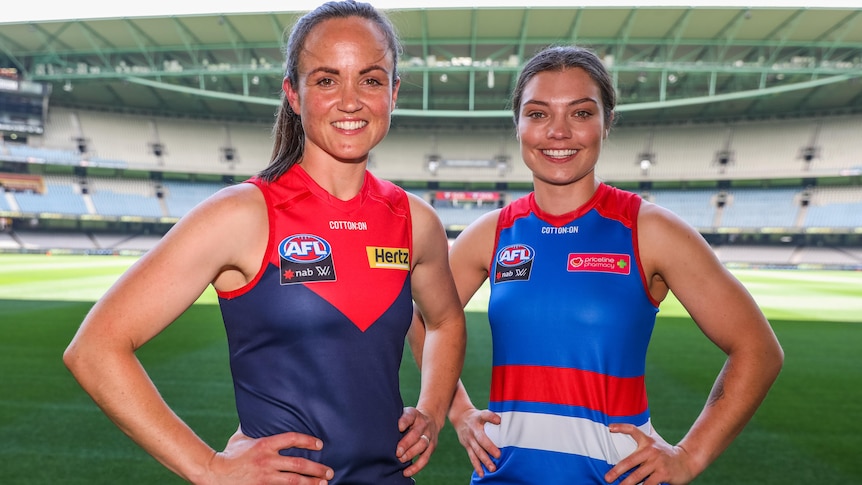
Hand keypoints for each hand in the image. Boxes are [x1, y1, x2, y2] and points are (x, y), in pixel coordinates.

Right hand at [204, 427, 333, 484]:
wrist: (215, 474)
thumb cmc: (229, 455)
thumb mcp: (241, 438)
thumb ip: (253, 427)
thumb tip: (257, 412)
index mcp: (264, 445)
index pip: (291, 439)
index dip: (307, 441)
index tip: (320, 445)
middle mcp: (267, 462)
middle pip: (298, 464)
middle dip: (316, 469)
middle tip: (329, 472)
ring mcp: (265, 478)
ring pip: (294, 481)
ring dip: (311, 483)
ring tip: (324, 484)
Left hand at [395, 407, 437, 477]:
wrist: (431, 419)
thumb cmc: (410, 420)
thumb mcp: (404, 414)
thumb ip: (395, 420)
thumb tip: (379, 431)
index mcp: (414, 415)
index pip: (410, 416)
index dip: (404, 421)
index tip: (399, 427)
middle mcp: (423, 424)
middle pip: (416, 434)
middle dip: (406, 443)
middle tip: (397, 452)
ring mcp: (428, 436)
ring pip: (422, 445)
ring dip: (411, 454)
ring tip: (400, 460)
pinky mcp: (432, 447)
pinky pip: (425, 458)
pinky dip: (416, 467)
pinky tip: (406, 472)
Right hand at [450, 407, 501, 476]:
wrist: (460, 418)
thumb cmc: (476, 417)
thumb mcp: (482, 413)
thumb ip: (491, 416)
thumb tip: (501, 421)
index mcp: (478, 419)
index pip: (485, 416)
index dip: (491, 418)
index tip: (499, 421)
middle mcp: (473, 430)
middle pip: (481, 439)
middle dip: (489, 448)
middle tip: (498, 455)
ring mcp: (469, 439)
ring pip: (477, 451)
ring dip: (484, 460)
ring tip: (492, 469)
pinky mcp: (467, 446)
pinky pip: (472, 457)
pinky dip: (477, 466)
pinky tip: (482, 474)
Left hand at [604, 423, 695, 484]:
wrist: (687, 461)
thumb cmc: (666, 451)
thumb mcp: (655, 439)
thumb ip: (644, 432)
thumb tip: (629, 422)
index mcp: (647, 441)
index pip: (633, 430)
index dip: (621, 427)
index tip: (610, 428)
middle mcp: (651, 451)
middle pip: (630, 461)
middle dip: (617, 471)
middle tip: (607, 478)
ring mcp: (657, 463)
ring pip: (637, 476)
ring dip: (627, 483)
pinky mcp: (663, 474)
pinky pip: (649, 484)